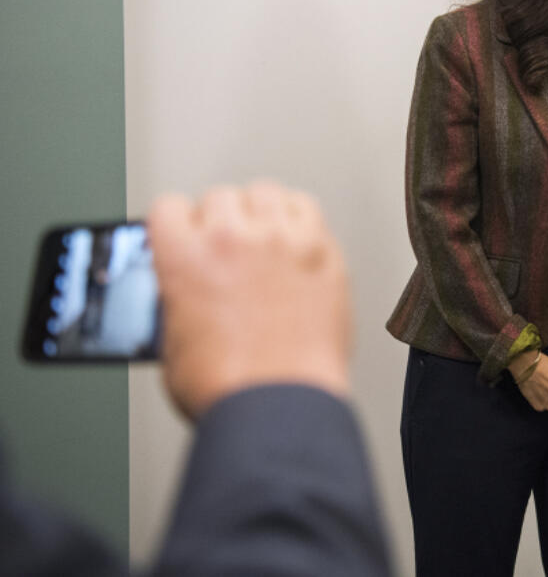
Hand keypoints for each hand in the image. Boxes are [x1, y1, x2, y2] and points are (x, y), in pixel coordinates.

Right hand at [148, 181, 351, 420]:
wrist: (278, 406)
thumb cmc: (227, 386)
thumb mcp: (172, 339)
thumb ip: (179, 299)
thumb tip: (188, 292)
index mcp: (184, 255)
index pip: (170, 207)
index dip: (179, 226)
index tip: (187, 236)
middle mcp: (233, 238)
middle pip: (222, 196)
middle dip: (222, 220)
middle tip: (229, 248)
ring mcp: (284, 241)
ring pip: (269, 194)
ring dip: (263, 213)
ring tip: (264, 242)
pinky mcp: (324, 254)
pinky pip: (311, 212)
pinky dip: (302, 223)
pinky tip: (297, 243)